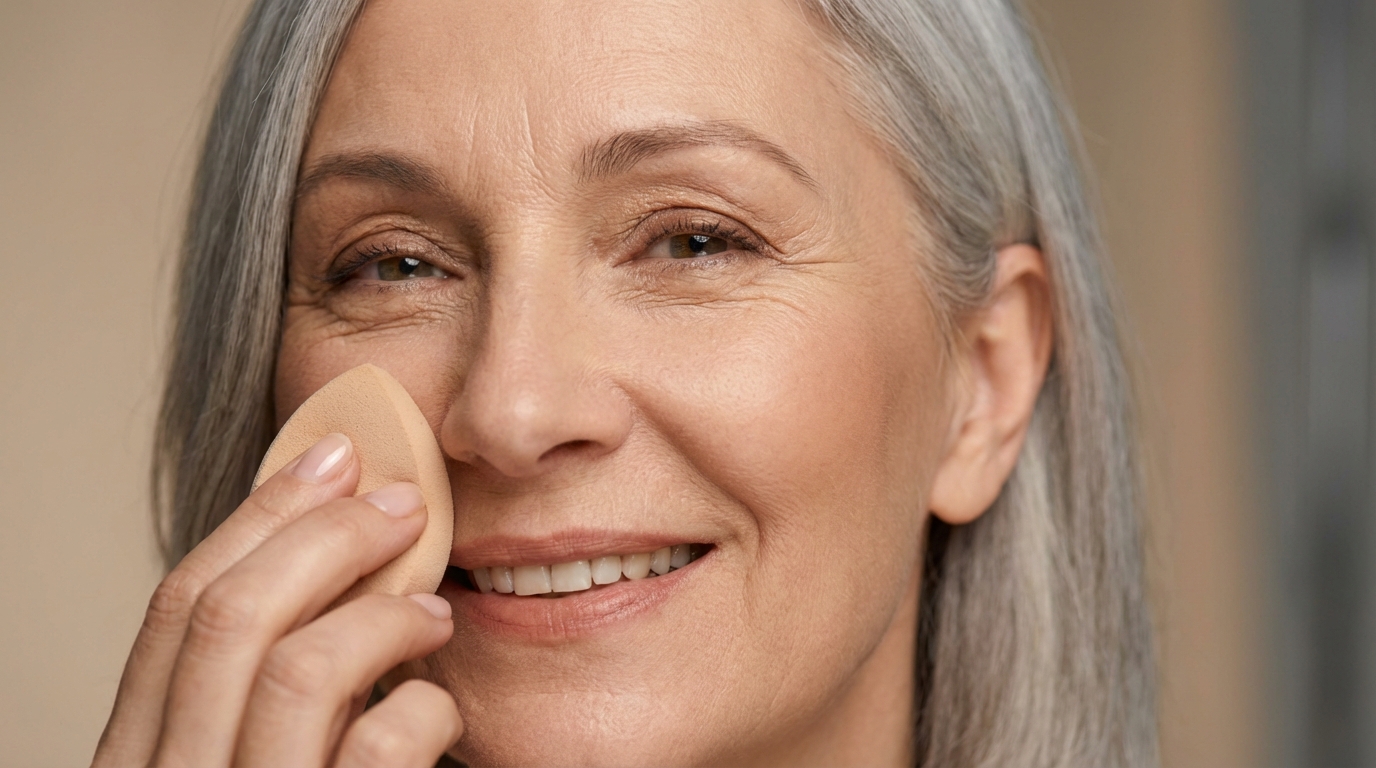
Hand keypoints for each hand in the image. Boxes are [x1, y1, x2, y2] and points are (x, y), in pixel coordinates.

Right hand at [92, 433, 462, 766]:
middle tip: (405, 505)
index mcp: (140, 757)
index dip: (257, 517)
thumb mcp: (253, 750)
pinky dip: (425, 705)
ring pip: (299, 670)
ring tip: (435, 612)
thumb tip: (329, 552)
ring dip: (382, 616)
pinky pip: (381, 743)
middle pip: (230, 617)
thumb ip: (266, 677)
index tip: (333, 457)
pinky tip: (440, 708)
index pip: (173, 609)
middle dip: (328, 538)